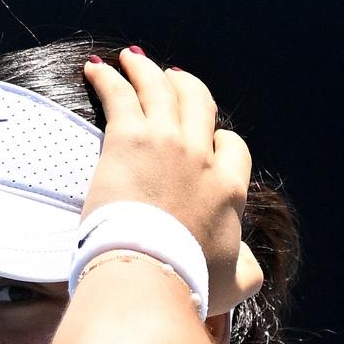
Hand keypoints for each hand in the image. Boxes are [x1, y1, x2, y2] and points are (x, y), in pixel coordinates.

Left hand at [80, 48, 263, 324]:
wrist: (149, 273)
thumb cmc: (188, 283)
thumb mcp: (234, 284)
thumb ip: (247, 270)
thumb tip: (248, 265)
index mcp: (229, 189)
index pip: (232, 148)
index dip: (219, 141)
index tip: (209, 141)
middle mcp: (201, 157)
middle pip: (199, 105)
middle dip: (188, 88)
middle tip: (173, 79)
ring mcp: (165, 143)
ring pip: (161, 90)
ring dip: (147, 71)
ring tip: (133, 60)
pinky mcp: (127, 140)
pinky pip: (119, 95)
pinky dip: (108, 79)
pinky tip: (95, 69)